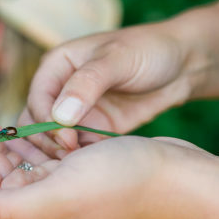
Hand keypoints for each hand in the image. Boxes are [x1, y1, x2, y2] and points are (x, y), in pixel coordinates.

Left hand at [0, 88, 205, 218]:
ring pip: (0, 149)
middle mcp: (32, 202)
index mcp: (23, 213)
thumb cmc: (122, 186)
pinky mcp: (66, 168)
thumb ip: (3, 207)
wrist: (177, 179)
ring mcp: (49, 184)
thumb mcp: (58, 197)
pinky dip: (8, 126)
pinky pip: (26, 145)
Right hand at [23, 23, 195, 155]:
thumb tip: (60, 117)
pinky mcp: (92, 131)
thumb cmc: (148, 50)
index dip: (46, 121)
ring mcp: (75, 113)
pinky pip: (75, 150)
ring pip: (51, 140)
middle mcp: (60, 90)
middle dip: (48, 141)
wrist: (181, 65)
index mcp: (57, 66)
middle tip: (70, 156)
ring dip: (58, 154)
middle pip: (36, 123)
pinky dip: (77, 160)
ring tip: (77, 166)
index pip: (37, 99)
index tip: (67, 139)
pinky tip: (90, 168)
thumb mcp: (117, 59)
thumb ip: (87, 84)